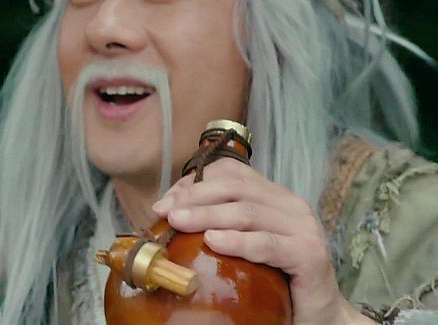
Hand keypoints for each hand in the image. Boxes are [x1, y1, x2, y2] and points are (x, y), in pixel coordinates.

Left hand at [151, 158, 374, 324]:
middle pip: (234, 188)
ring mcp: (303, 228)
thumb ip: (217, 224)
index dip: (194, 182)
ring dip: (206, 216)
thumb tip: (169, 213)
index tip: (166, 201)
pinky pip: (267, 244)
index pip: (230, 173)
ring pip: (246, 212)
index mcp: (273, 197)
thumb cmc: (275, 279)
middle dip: (194, 197)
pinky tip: (213, 241)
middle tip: (166, 212)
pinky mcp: (310, 255)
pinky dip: (237, 241)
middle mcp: (290, 205)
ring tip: (178, 223)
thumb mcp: (242, 243)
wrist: (318, 315)